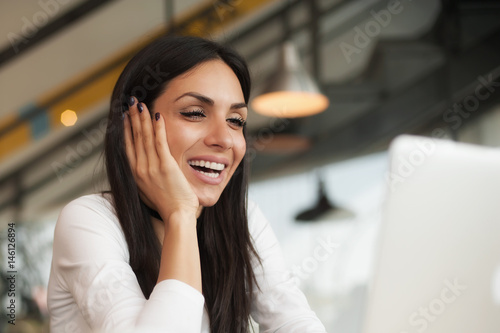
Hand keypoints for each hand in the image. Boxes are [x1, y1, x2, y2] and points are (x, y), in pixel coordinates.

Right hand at [123, 97, 198, 222]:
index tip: (125, 116)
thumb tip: (144, 171)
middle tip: (131, 102)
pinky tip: (157, 115)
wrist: (177, 216)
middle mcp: (140, 169)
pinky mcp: (166, 166)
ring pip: (145, 137)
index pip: (128, 146)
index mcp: (136, 174)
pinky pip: (160, 142)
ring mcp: (152, 167)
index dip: (126, 129)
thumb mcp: (149, 191)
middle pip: (134, 138)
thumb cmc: (167, 206)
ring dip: (142, 118)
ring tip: (140, 104)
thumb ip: (146, 178)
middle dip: (132, 118)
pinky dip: (158, 128)